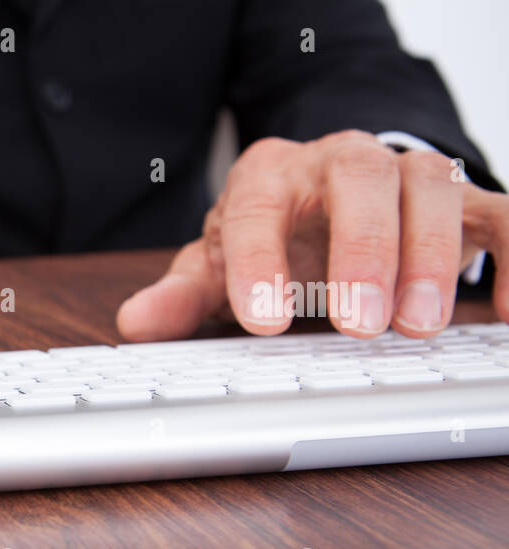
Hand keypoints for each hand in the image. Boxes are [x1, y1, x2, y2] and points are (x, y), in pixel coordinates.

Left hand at [117, 130, 508, 341]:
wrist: (322, 200)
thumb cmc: (271, 235)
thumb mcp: (217, 264)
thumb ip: (183, 295)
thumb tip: (136, 322)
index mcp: (269, 176)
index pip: (257, 207)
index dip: (258, 261)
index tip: (262, 318)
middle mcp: (341, 161)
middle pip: (361, 183)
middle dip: (363, 251)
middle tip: (357, 324)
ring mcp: (405, 176)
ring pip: (432, 190)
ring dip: (432, 258)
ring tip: (418, 327)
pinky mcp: (461, 201)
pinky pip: (500, 216)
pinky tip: (505, 313)